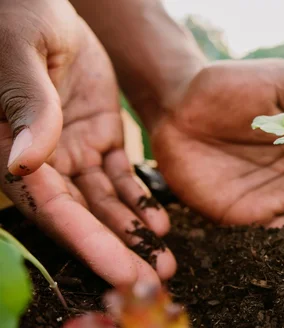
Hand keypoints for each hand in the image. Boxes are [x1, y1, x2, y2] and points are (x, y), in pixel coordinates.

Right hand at [0, 0, 174, 286]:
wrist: (41, 3)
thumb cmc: (17, 19)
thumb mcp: (20, 57)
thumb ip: (28, 108)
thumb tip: (25, 163)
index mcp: (11, 147)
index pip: (50, 208)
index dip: (85, 242)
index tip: (119, 272)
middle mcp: (43, 159)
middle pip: (82, 215)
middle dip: (116, 249)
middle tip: (151, 280)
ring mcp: (74, 149)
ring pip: (106, 201)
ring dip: (134, 232)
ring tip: (166, 260)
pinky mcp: (100, 136)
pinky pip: (122, 175)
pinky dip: (140, 199)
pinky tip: (160, 224)